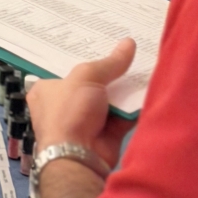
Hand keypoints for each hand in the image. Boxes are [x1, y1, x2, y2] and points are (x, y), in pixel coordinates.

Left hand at [27, 38, 137, 169]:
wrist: (79, 157)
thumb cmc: (70, 112)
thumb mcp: (87, 77)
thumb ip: (110, 62)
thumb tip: (129, 43)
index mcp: (47, 90)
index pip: (64, 68)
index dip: (83, 55)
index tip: (102, 40)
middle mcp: (63, 105)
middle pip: (90, 82)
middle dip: (109, 71)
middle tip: (129, 50)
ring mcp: (85, 120)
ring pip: (109, 99)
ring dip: (125, 88)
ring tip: (145, 63)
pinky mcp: (105, 133)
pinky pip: (122, 115)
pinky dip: (134, 106)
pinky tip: (150, 87)